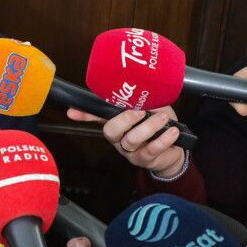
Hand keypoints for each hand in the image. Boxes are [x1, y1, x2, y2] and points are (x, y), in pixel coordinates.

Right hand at [67, 108, 184, 178]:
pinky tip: (172, 131)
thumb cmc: (160, 125)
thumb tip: (142, 86)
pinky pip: (150, 150)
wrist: (174, 150)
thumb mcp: (151, 108)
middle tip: (141, 112)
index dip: (84, 114)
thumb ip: (143, 101)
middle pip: (110, 131)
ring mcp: (129, 150)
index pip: (97, 116)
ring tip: (163, 119)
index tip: (71, 111)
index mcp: (117, 122)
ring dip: (149, 127)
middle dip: (125, 119)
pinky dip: (163, 139)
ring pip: (132, 140)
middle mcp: (119, 137)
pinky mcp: (143, 160)